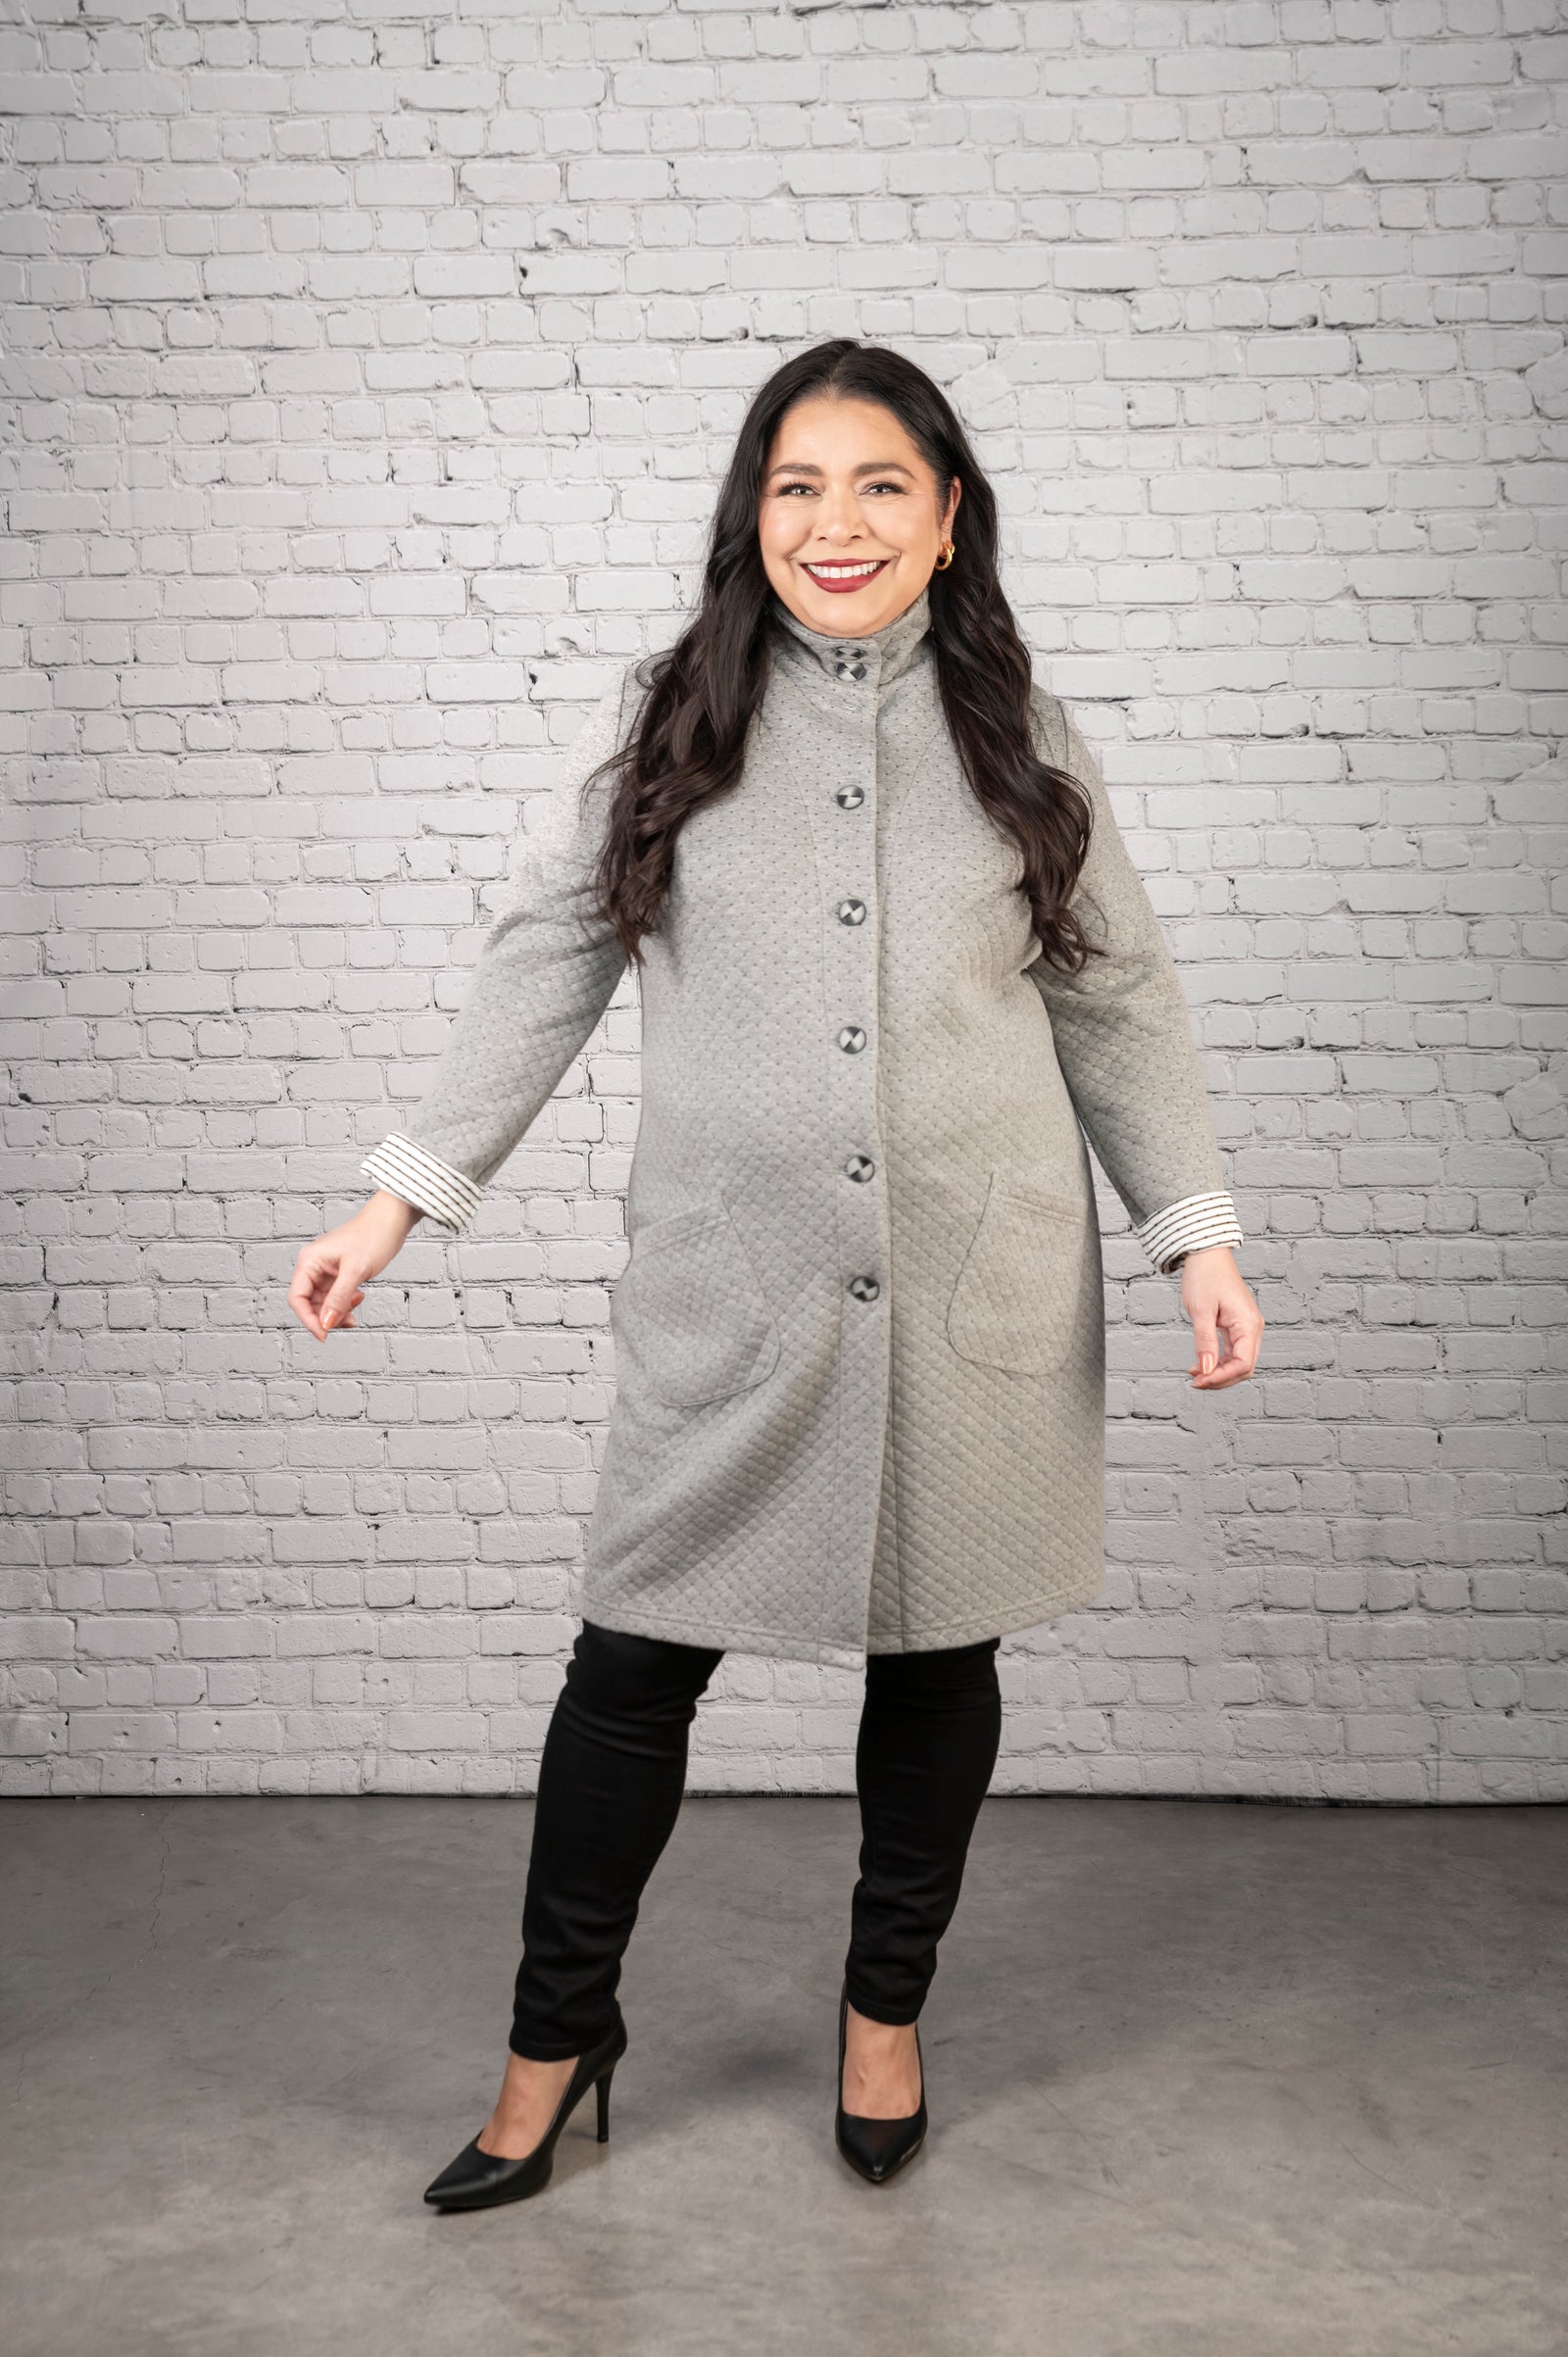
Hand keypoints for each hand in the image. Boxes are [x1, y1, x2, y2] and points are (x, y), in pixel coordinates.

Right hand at [288, 1191, 424, 1341]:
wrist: (392, 1220)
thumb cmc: (373, 1235)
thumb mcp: (355, 1271)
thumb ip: (338, 1298)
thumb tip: (325, 1323)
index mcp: (310, 1261)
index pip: (297, 1298)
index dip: (308, 1319)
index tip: (323, 1334)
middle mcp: (314, 1265)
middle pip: (309, 1302)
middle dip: (326, 1316)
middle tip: (346, 1323)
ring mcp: (327, 1269)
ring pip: (323, 1301)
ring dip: (337, 1312)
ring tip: (354, 1313)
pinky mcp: (339, 1272)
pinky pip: (335, 1295)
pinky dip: (345, 1303)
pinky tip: (358, 1299)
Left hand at [1180, 1246, 1262, 1388]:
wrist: (1206, 1254)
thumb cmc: (1205, 1276)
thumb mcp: (1201, 1311)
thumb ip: (1205, 1342)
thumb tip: (1206, 1370)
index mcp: (1248, 1324)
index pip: (1243, 1364)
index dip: (1222, 1378)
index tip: (1200, 1381)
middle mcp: (1252, 1328)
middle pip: (1244, 1368)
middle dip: (1220, 1379)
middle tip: (1195, 1383)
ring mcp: (1246, 1327)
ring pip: (1238, 1362)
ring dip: (1218, 1373)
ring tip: (1195, 1375)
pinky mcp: (1237, 1326)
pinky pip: (1232, 1352)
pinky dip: (1218, 1361)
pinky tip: (1200, 1364)